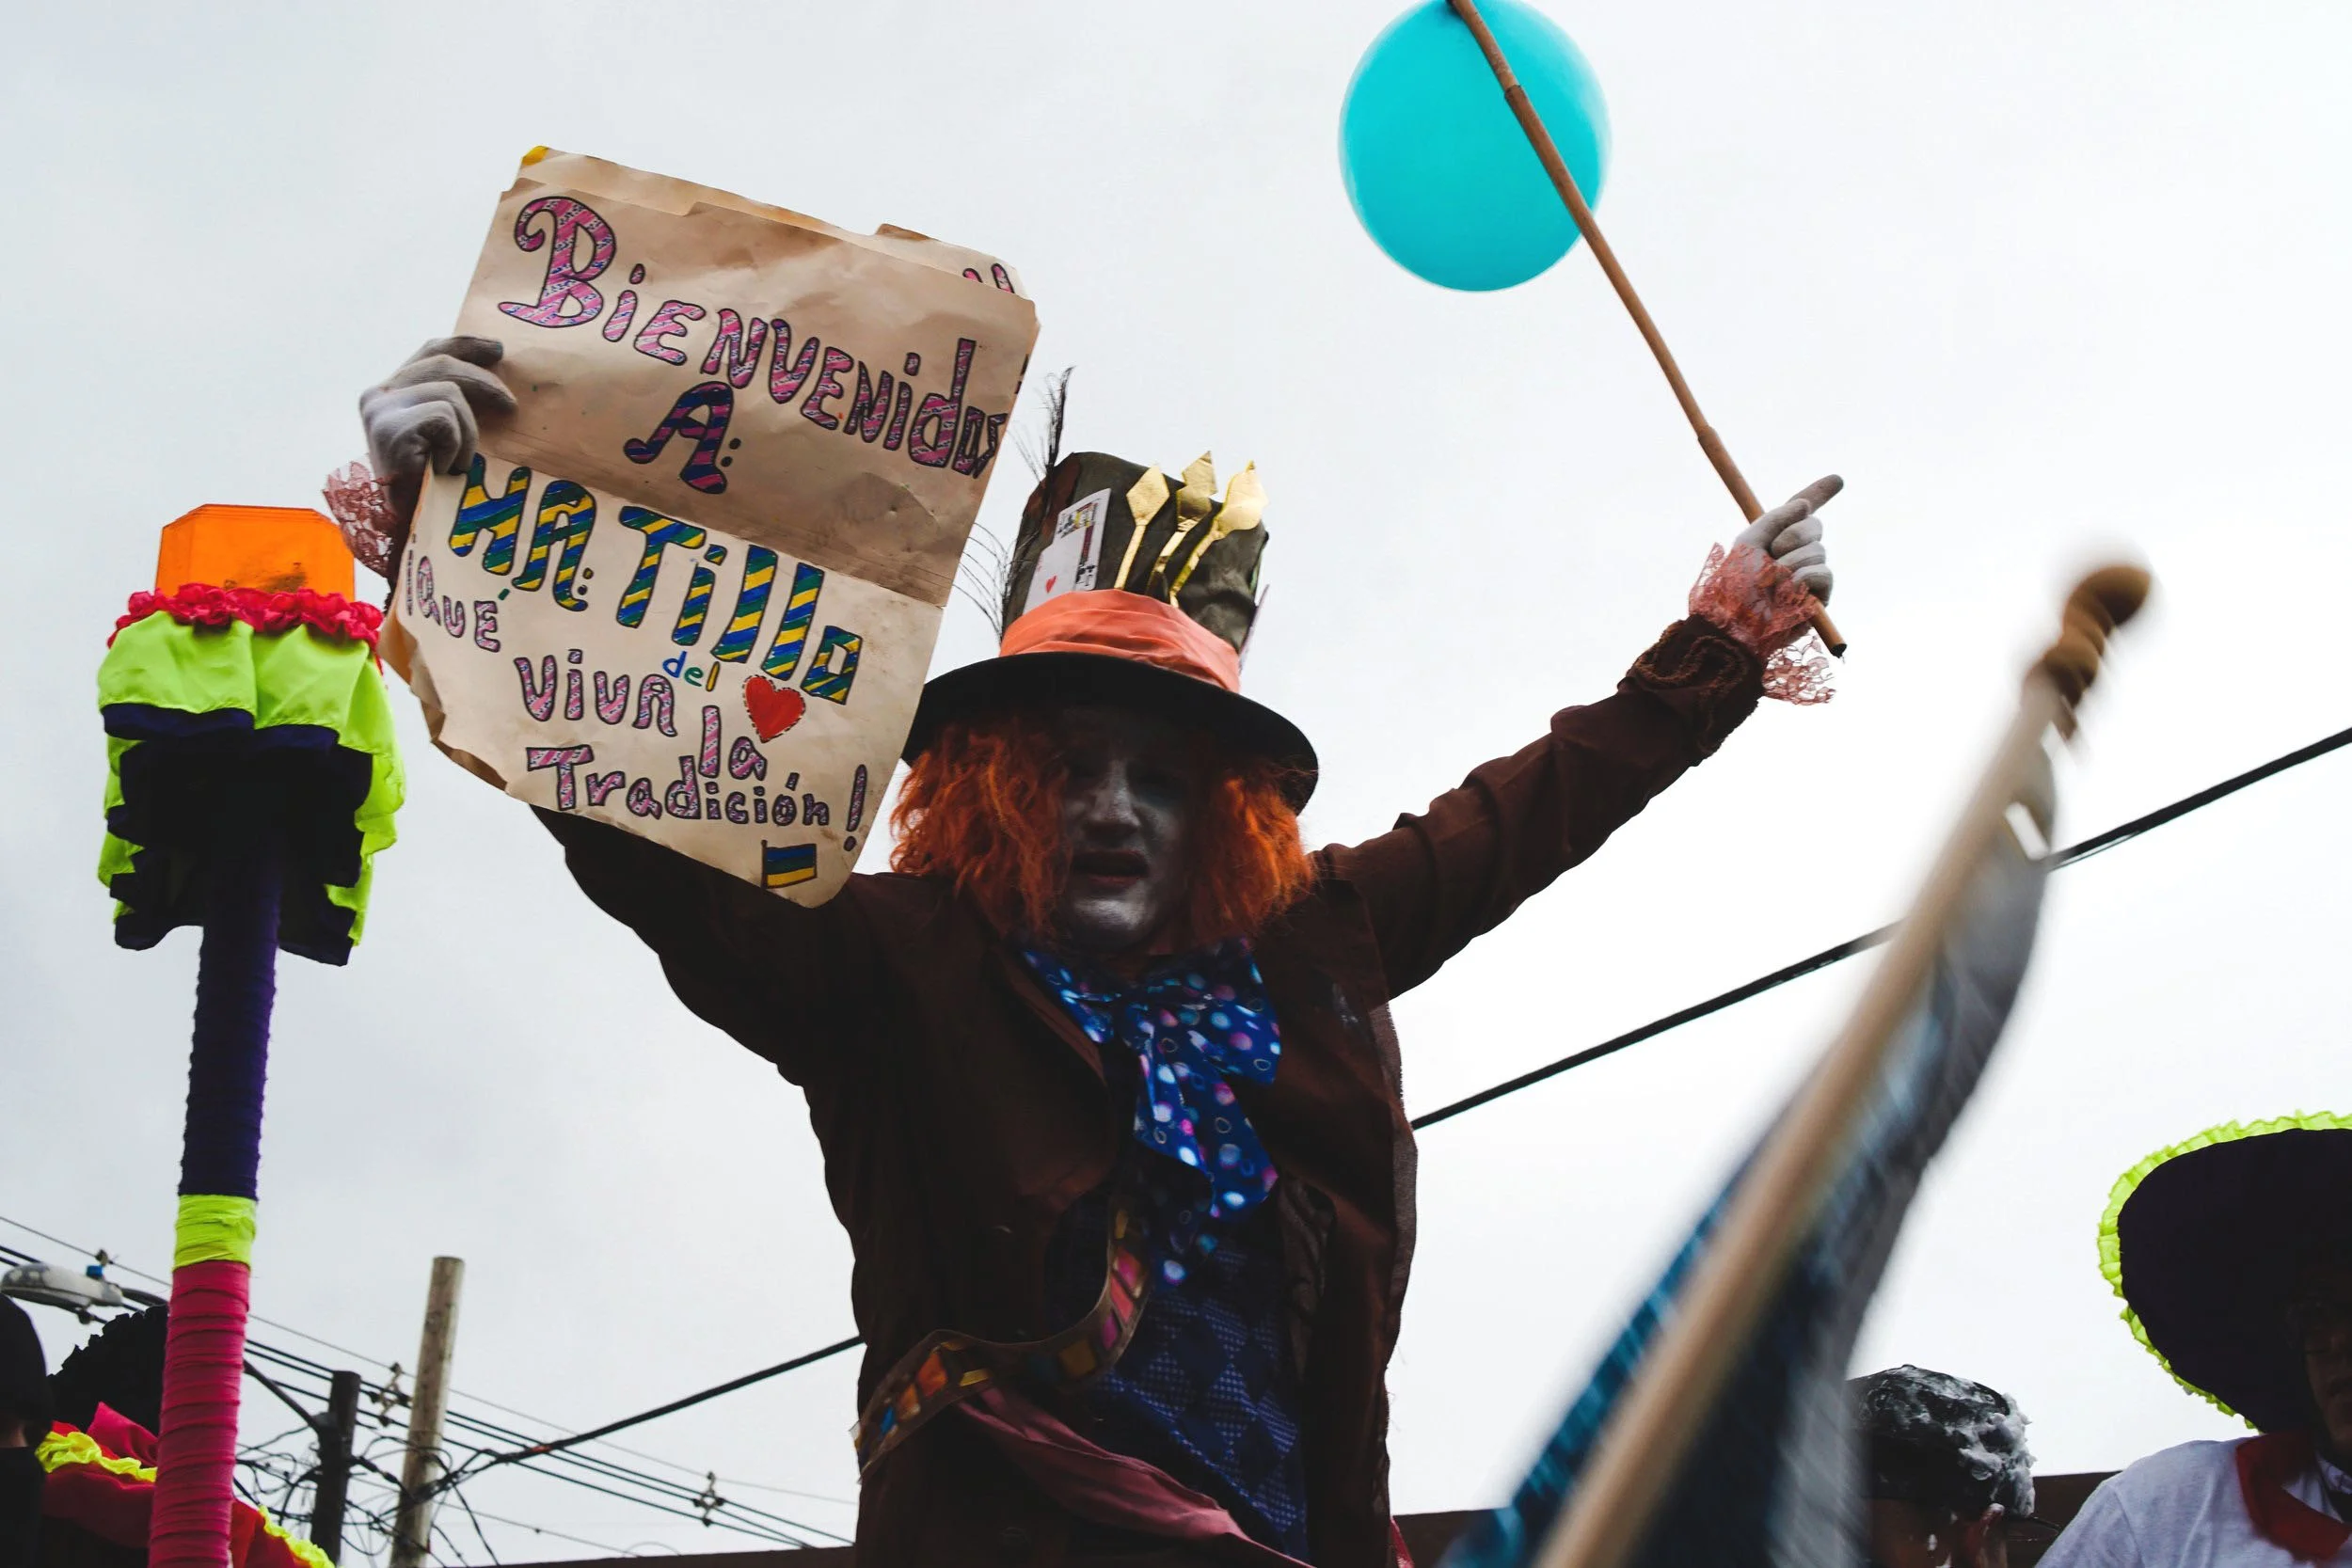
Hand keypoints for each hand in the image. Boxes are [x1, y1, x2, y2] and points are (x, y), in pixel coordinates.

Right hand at [358, 336, 515, 508]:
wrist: (412, 526)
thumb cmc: (434, 487)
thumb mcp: (441, 437)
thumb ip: (450, 404)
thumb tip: (496, 379)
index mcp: (387, 393)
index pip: (429, 352)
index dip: (466, 345)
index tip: (499, 350)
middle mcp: (377, 396)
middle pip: (443, 364)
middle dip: (485, 382)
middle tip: (511, 406)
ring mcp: (381, 410)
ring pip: (451, 394)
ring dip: (468, 434)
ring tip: (457, 464)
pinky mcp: (391, 428)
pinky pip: (447, 420)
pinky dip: (456, 447)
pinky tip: (442, 470)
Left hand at [1733, 474, 1838, 603]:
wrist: (1737, 620)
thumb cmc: (1735, 585)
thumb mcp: (1749, 542)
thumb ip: (1775, 518)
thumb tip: (1805, 505)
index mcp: (1775, 539)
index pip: (1802, 513)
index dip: (1818, 494)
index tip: (1838, 480)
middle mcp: (1794, 554)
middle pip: (1814, 525)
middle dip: (1793, 535)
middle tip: (1772, 553)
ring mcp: (1808, 575)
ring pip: (1819, 550)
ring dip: (1792, 562)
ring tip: (1772, 581)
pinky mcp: (1818, 597)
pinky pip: (1825, 574)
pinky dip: (1805, 578)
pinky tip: (1788, 591)